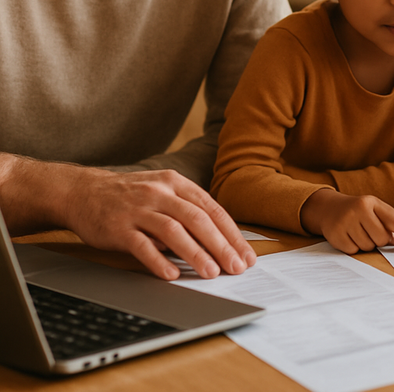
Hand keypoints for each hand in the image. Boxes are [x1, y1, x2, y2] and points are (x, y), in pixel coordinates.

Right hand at [60, 166, 256, 280]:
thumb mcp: (164, 191)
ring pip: (174, 230)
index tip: (245, 255)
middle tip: (236, 268)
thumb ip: (188, 209)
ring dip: (195, 253)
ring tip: (211, 272)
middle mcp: (160, 193)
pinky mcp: (118, 227)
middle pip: (198, 219)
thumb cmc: (132, 196)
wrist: (84, 191)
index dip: (231, 233)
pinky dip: (159, 260)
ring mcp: (139, 209)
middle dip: (221, 245)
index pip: (212, 209)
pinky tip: (172, 274)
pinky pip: (142, 245)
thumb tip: (220, 239)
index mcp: (177, 183)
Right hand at [300, 189, 393, 253]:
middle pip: (381, 238)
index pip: (393, 220)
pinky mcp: (335, 235)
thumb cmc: (359, 211)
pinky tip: (348, 237)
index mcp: (370, 201)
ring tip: (358, 232)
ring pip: (367, 247)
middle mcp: (357, 209)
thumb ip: (392, 225)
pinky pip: (353, 251)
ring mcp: (345, 222)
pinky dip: (353, 248)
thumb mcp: (375, 210)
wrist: (329, 208)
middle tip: (370, 232)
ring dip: (366, 245)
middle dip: (379, 240)